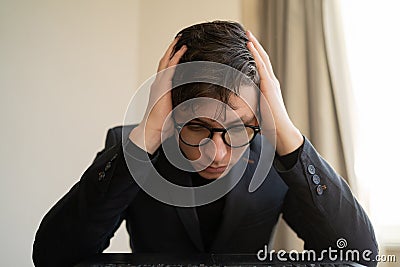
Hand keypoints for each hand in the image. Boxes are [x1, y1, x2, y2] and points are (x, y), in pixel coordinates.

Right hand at [129, 37, 186, 153]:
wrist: (152, 130)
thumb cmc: (162, 125)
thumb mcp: (174, 112)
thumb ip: (181, 105)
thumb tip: (192, 106)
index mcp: (161, 89)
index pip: (166, 70)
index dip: (171, 59)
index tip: (178, 50)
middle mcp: (158, 84)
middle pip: (164, 62)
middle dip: (171, 50)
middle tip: (179, 39)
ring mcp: (159, 84)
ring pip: (166, 62)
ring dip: (173, 50)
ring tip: (180, 40)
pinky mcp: (162, 87)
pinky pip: (170, 69)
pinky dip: (175, 58)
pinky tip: (181, 51)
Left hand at [246, 31, 302, 155]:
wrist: (280, 130)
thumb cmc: (269, 124)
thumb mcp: (257, 111)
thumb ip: (250, 104)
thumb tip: (238, 107)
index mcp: (269, 87)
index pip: (262, 66)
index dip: (256, 54)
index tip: (248, 44)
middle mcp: (271, 82)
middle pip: (263, 58)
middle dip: (255, 45)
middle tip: (247, 33)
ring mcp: (271, 82)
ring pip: (263, 58)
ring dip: (255, 45)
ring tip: (248, 34)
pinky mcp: (269, 85)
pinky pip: (261, 65)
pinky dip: (255, 54)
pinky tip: (249, 45)